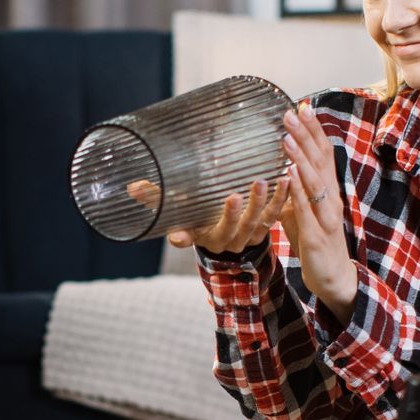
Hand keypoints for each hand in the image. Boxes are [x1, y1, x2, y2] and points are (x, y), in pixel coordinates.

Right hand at [165, 176, 290, 255]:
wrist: (230, 231)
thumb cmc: (199, 216)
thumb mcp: (179, 210)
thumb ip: (157, 199)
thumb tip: (132, 188)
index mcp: (201, 236)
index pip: (190, 237)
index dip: (183, 237)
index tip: (178, 235)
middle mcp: (227, 240)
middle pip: (231, 229)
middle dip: (234, 214)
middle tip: (235, 194)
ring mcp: (249, 235)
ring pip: (257, 222)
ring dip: (264, 203)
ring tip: (267, 181)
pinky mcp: (266, 227)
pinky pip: (276, 214)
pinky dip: (282, 198)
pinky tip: (287, 179)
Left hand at [277, 106, 357, 313]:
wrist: (335, 279)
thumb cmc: (318, 245)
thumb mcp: (304, 214)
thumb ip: (295, 194)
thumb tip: (282, 174)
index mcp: (328, 192)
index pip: (323, 155)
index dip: (314, 131)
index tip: (303, 107)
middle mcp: (331, 199)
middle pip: (320, 161)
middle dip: (306, 136)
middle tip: (291, 112)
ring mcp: (326, 217)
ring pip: (314, 181)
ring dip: (300, 158)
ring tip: (286, 137)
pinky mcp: (317, 235)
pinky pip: (306, 209)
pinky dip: (298, 190)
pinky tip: (288, 173)